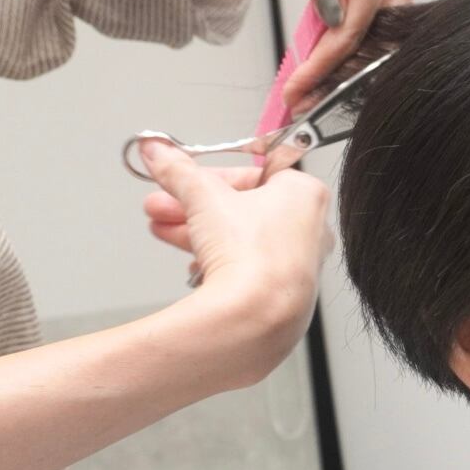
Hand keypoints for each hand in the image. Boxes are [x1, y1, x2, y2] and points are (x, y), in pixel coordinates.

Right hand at [139, 140, 334, 382]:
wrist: (258, 317)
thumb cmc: (253, 255)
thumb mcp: (204, 199)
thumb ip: (178, 171)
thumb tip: (158, 153)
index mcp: (306, 195)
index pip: (254, 172)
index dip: (212, 175)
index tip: (184, 175)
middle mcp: (311, 229)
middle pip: (243, 207)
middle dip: (194, 205)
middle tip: (162, 201)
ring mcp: (299, 264)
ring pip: (241, 239)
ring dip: (197, 232)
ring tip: (162, 229)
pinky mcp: (283, 294)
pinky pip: (247, 270)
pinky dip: (218, 264)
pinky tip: (193, 266)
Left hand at [282, 0, 416, 113]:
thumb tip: (330, 11)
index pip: (350, 32)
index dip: (323, 66)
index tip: (298, 90)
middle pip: (366, 45)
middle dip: (332, 78)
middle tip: (299, 100)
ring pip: (374, 42)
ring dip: (343, 68)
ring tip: (310, 89)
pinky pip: (377, 31)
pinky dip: (353, 50)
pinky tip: (330, 63)